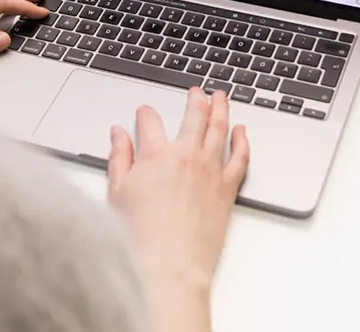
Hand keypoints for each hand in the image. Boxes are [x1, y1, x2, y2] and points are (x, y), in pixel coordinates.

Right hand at [108, 88, 248, 331]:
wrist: (171, 267)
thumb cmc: (142, 236)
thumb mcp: (117, 193)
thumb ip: (118, 157)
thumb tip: (118, 134)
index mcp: (155, 154)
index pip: (150, 121)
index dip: (145, 113)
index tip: (144, 113)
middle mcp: (186, 155)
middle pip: (193, 115)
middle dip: (195, 99)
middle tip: (197, 91)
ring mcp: (210, 170)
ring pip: (219, 128)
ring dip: (221, 108)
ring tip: (221, 97)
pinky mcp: (227, 187)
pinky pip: (240, 156)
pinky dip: (242, 140)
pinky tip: (242, 131)